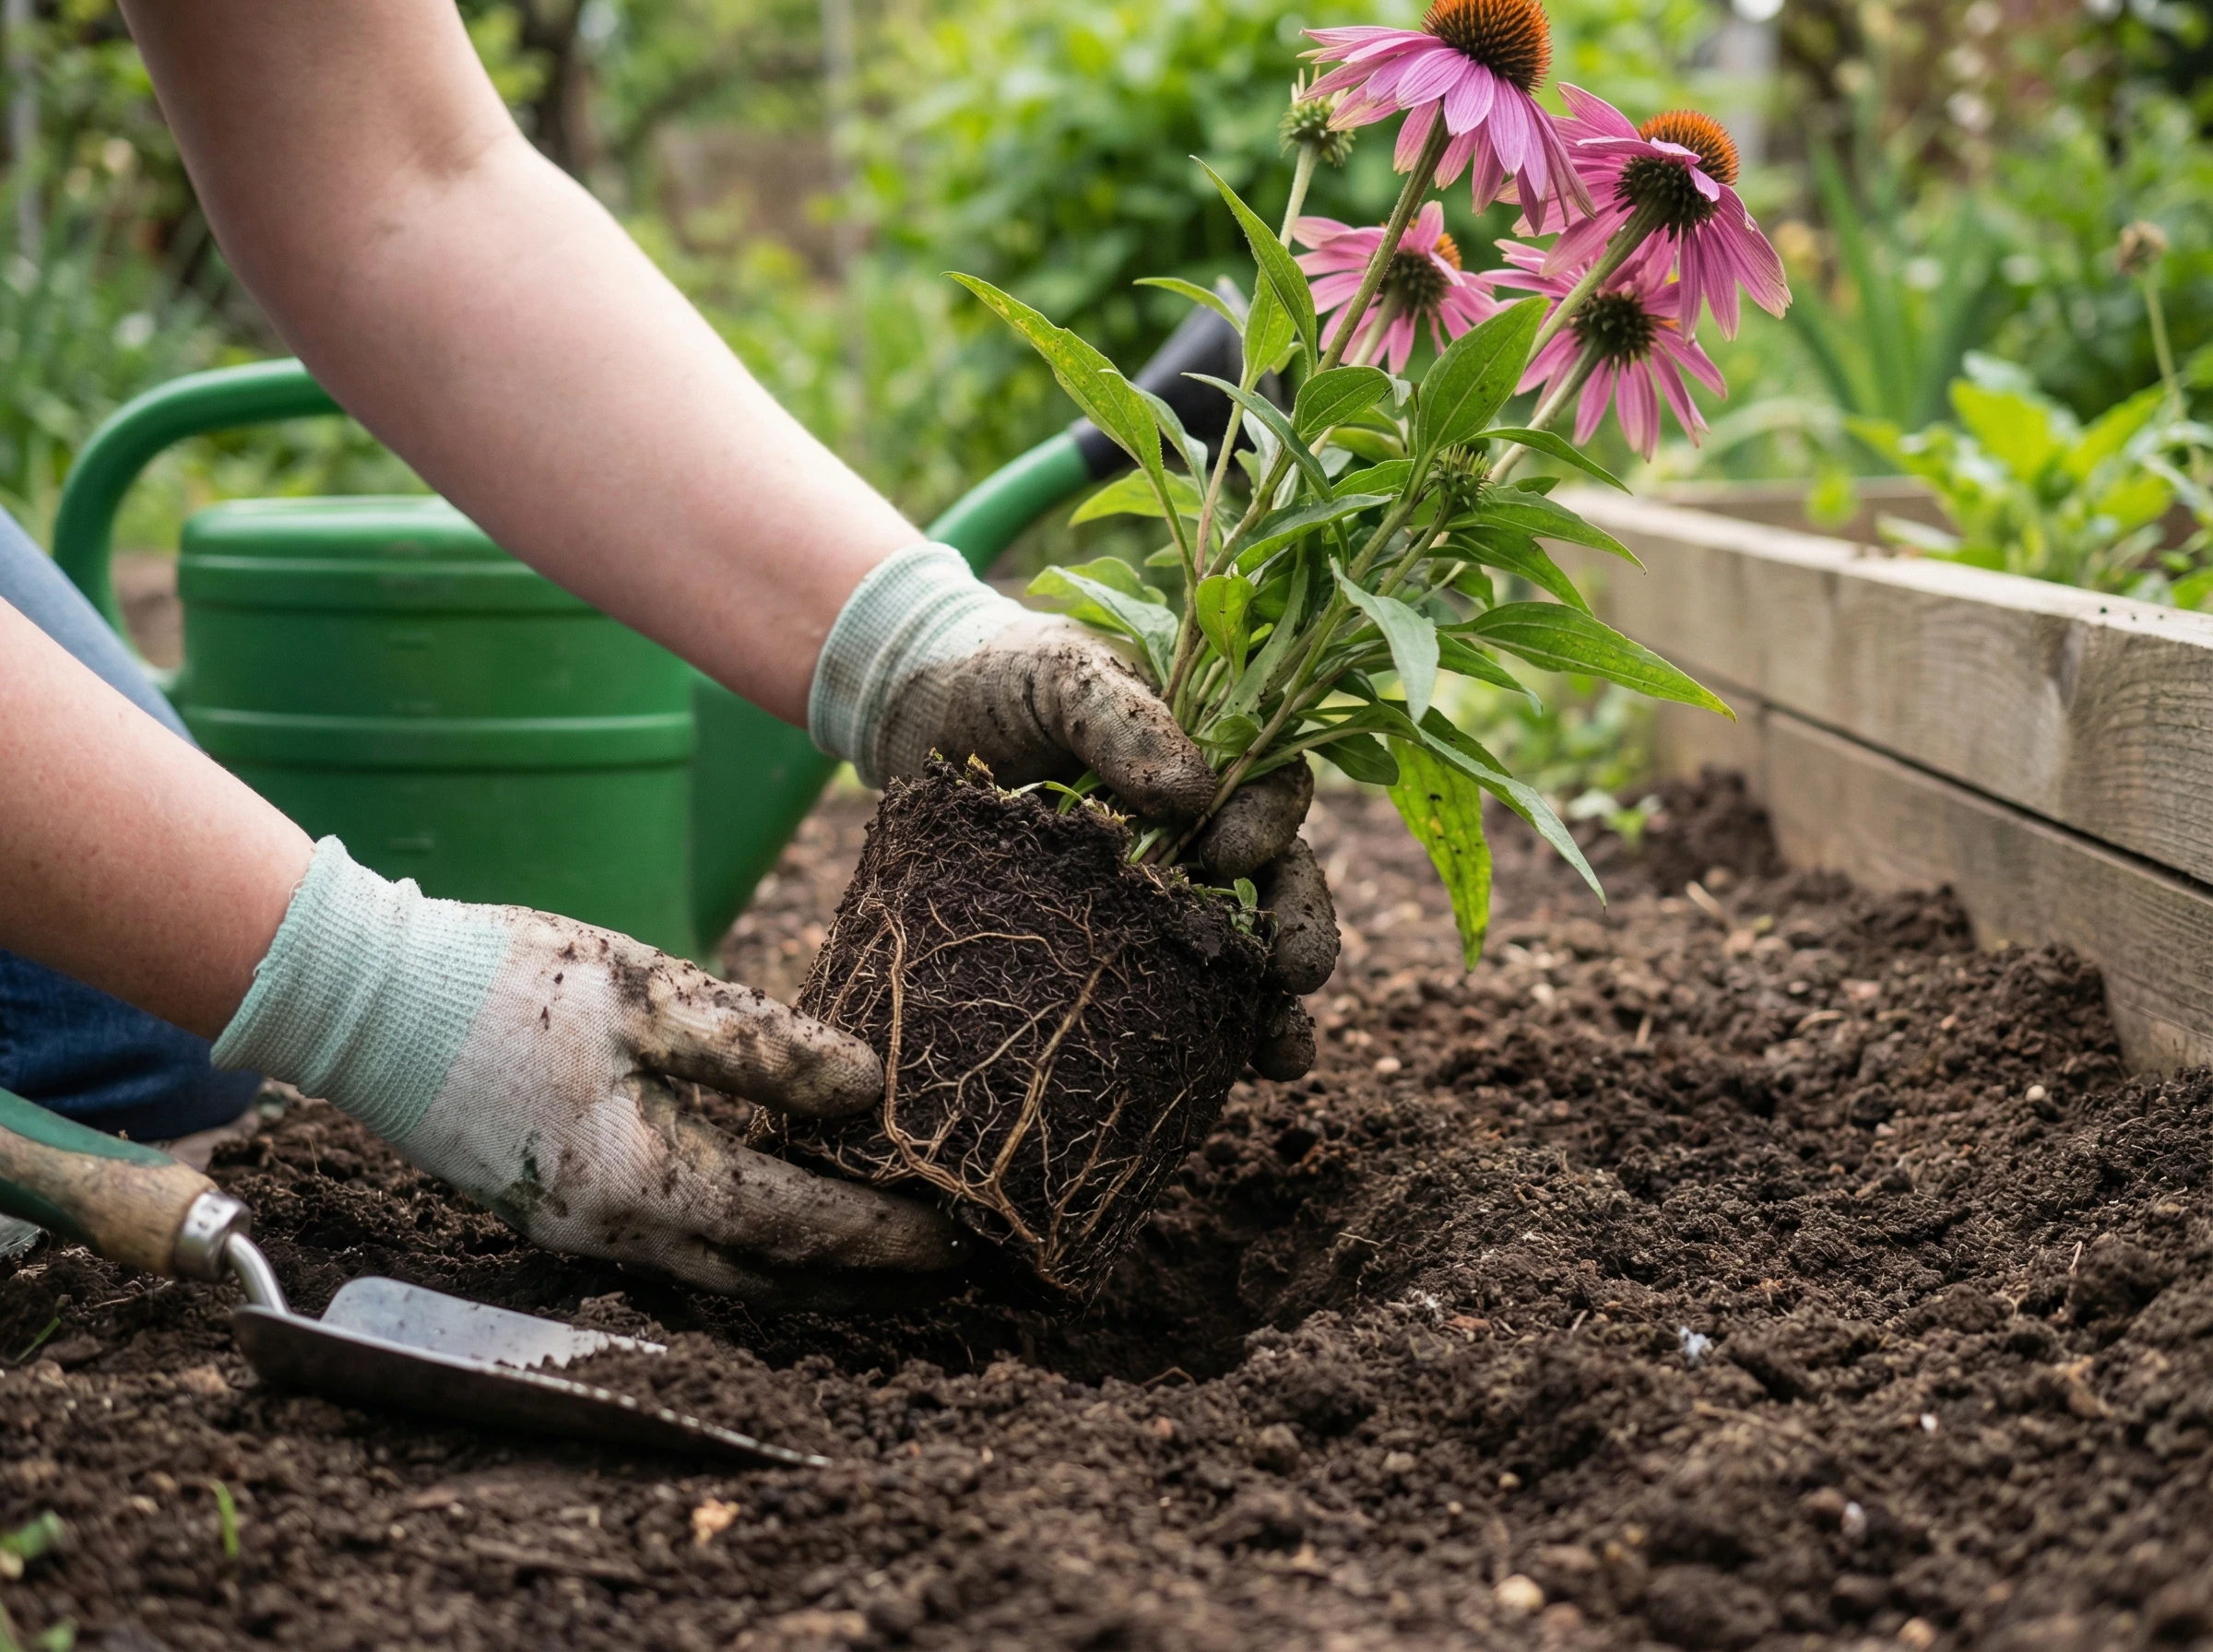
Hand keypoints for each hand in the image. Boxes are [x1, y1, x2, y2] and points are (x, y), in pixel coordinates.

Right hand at [213, 842, 962, 1297]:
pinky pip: (676, 1247)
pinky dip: (744, 1242)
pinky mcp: (557, 1206)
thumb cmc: (507, 981)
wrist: (363, 999)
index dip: (883, 1235)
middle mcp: (615, 1232)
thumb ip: (764, 1047)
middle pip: (768, 1275)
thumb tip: (871, 1089)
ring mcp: (579, 1230)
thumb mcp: (650, 991)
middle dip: (861, 1275)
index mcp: (644, 1179)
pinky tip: (777, 1217)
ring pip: (721, 1271)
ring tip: (884, 1256)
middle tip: (947, 1264)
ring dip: (806, 1268)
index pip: (796, 1227)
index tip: (960, 1235)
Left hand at [878, 610, 1339, 1078]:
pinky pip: (1168, 990)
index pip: (1272, 787)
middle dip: (1298, 926)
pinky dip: (1203, 1037)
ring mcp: (1158, 887)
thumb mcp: (1058, 674)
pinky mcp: (1110, 941)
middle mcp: (1199, 823)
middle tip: (1296, 972)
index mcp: (1208, 748)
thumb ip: (1120, 716)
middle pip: (1279, 880)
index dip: (1268, 825)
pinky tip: (1222, 1079)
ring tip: (1284, 1057)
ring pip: (1238, 950)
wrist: (913, 713)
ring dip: (1271, 1007)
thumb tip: (1194, 795)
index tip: (1228, 855)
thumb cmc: (997, 677)